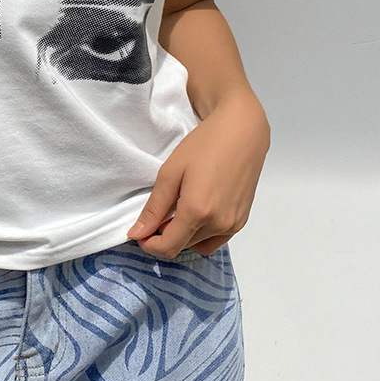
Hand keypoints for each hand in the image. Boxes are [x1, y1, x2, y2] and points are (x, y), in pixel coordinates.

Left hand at [126, 91, 269, 258]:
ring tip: (176, 209)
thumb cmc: (203, 146)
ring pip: (198, 245)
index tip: (139, 231)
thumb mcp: (170, 173)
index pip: (168, 247)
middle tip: (156, 213)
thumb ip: (154, 208)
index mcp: (197, 212)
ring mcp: (233, 225)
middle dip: (164, 236)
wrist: (241, 133)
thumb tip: (137, 234)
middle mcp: (218, 225)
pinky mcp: (242, 221)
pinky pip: (216, 240)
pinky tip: (195, 212)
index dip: (148, 244)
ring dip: (183, 235)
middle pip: (182, 247)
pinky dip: (201, 234)